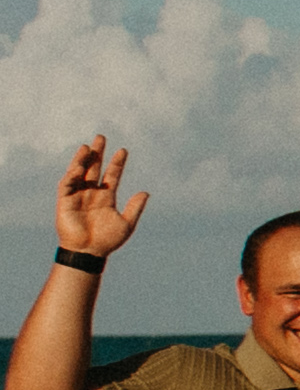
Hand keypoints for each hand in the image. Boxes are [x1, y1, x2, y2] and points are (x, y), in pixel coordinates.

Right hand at [52, 137, 147, 258]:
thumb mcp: (126, 223)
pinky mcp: (64, 201)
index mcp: (106, 197)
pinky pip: (67, 184)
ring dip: (83, 159)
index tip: (123, 151)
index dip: (117, 163)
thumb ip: (135, 207)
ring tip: (88, 146)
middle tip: (102, 137)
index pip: (112, 175)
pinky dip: (72, 174)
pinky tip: (79, 166)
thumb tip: (146, 192)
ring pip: (80, 173)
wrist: (89, 252)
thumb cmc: (107, 241)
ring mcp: (78, 196)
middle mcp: (92, 193)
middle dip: (98, 154)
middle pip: (94, 169)